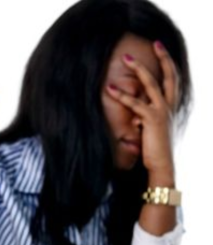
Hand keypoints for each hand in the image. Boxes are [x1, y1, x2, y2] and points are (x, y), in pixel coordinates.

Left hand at [106, 41, 178, 182]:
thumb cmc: (155, 149)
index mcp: (170, 107)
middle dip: (162, 57)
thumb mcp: (151, 129)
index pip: (173, 80)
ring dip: (138, 69)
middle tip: (155, 42)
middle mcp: (168, 106)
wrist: (161, 164)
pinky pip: (134, 104)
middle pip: (168, 75)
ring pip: (151, 84)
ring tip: (126, 58)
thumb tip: (135, 116)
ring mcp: (161, 111)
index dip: (168, 63)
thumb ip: (145, 118)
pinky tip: (109, 89)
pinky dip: (121, 96)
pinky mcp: (151, 119)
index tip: (161, 49)